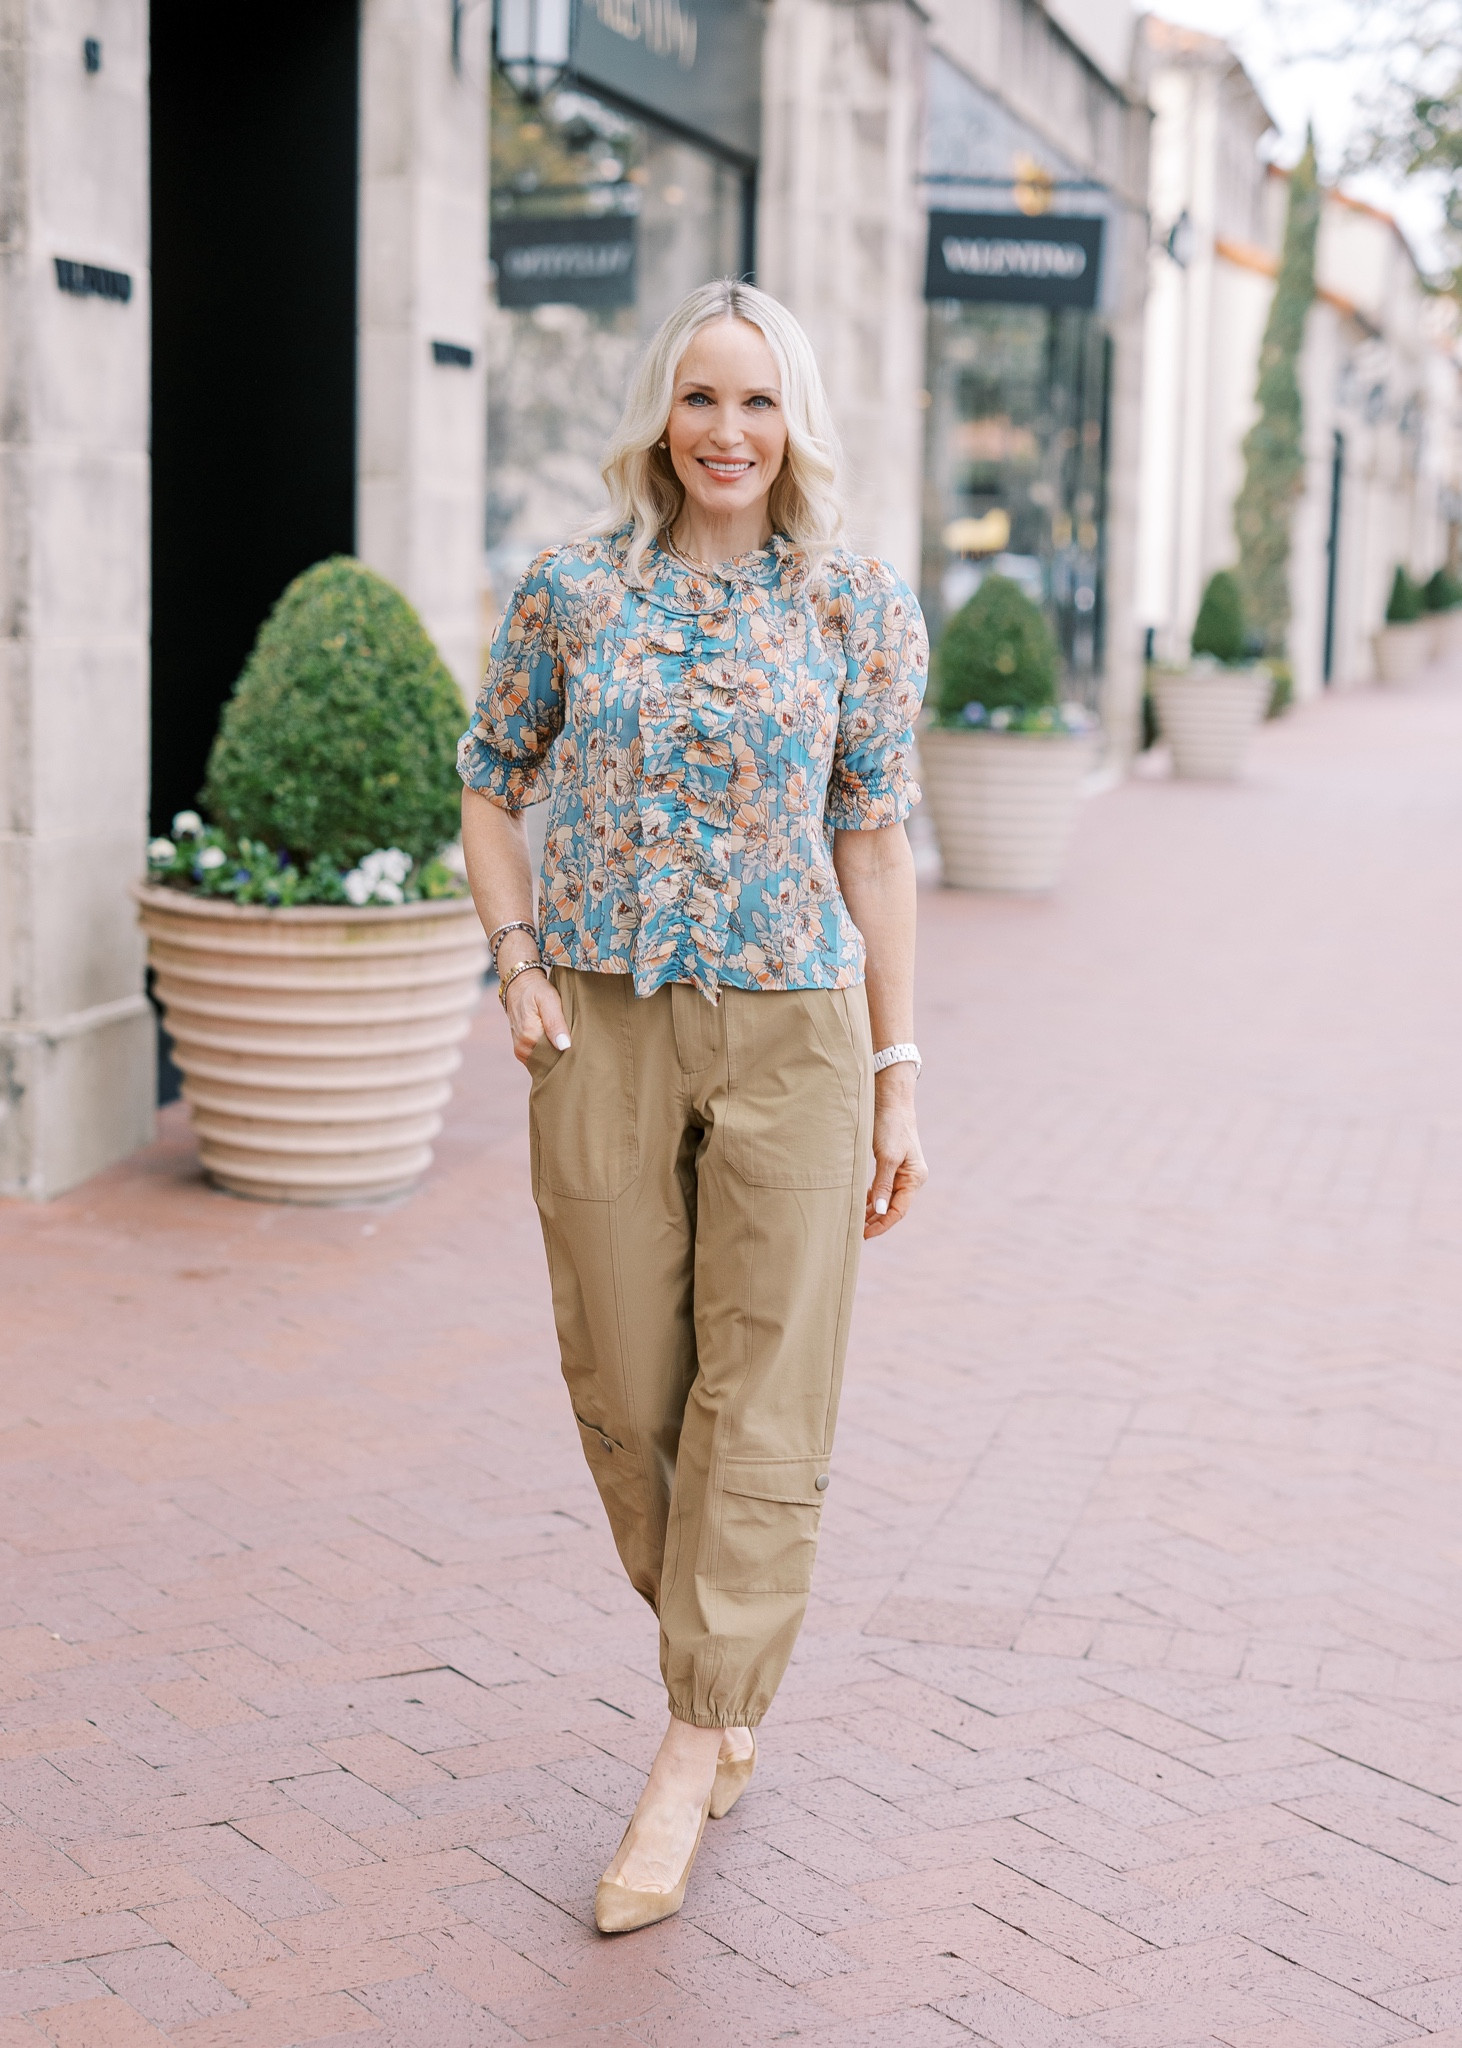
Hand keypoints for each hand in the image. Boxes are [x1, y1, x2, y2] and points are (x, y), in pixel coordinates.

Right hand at [499, 942, 570, 1065]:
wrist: (519, 985)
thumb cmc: (537, 990)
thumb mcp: (549, 1000)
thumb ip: (555, 1023)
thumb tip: (564, 1046)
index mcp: (529, 1036)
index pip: (555, 1056)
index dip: (569, 1054)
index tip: (581, 1047)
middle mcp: (522, 1047)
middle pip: (549, 1061)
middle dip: (563, 1056)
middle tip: (577, 1045)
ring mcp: (521, 1050)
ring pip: (544, 1061)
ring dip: (556, 1055)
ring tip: (567, 1043)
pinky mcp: (521, 1050)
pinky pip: (538, 1059)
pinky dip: (548, 1054)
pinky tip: (558, 1045)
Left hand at [865, 1065, 926, 1238]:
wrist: (891, 1099)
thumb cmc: (891, 1125)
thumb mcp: (887, 1156)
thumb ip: (883, 1184)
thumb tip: (880, 1211)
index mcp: (915, 1177)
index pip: (898, 1210)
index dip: (882, 1225)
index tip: (864, 1235)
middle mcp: (911, 1177)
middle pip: (893, 1207)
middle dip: (876, 1221)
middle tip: (855, 1232)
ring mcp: (902, 1171)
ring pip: (886, 1199)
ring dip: (872, 1211)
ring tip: (855, 1222)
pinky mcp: (892, 1164)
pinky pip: (883, 1188)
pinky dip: (872, 1197)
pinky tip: (859, 1203)